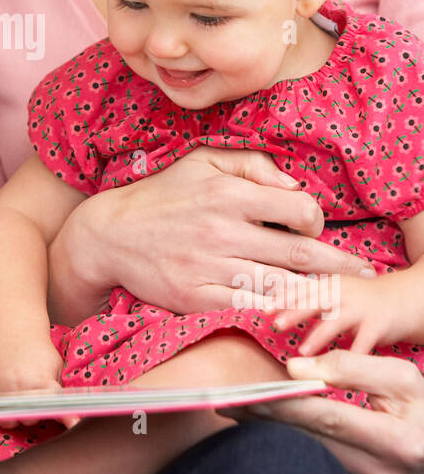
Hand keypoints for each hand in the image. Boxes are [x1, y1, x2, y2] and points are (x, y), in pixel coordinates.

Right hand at [0, 343, 78, 429]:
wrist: (13, 329)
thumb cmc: (37, 349)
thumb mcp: (56, 367)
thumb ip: (62, 394)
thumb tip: (75, 422)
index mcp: (39, 382)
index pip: (51, 411)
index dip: (59, 415)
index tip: (67, 420)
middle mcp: (18, 387)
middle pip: (29, 420)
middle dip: (34, 413)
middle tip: (36, 398)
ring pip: (9, 421)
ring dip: (15, 414)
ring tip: (20, 397)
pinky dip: (1, 407)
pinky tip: (7, 392)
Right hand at [49, 145, 376, 323]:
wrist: (108, 234)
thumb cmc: (162, 196)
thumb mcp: (202, 160)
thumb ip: (251, 164)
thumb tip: (293, 181)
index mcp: (229, 194)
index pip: (297, 209)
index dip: (315, 220)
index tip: (313, 228)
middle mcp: (223, 231)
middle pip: (299, 254)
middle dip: (339, 266)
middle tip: (364, 274)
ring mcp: (209, 267)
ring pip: (279, 286)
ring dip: (314, 294)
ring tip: (338, 299)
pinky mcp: (195, 297)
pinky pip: (247, 308)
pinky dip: (275, 311)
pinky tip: (294, 313)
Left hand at [216, 351, 423, 473]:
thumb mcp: (403, 379)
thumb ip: (352, 367)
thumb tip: (296, 368)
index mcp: (397, 440)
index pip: (328, 417)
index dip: (285, 405)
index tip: (248, 393)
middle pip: (309, 443)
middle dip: (264, 421)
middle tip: (224, 403)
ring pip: (307, 461)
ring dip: (268, 438)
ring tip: (235, 414)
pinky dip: (287, 454)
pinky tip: (263, 437)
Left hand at [270, 269, 420, 356]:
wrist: (403, 299)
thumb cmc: (360, 301)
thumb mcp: (334, 293)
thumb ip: (306, 300)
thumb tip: (269, 307)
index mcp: (329, 285)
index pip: (302, 289)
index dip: (283, 298)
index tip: (264, 309)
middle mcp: (344, 293)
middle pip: (316, 300)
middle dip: (295, 311)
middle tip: (276, 324)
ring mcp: (362, 308)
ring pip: (337, 321)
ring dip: (319, 335)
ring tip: (302, 351)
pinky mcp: (379, 325)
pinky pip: (364, 342)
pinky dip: (352, 354)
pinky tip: (340, 368)